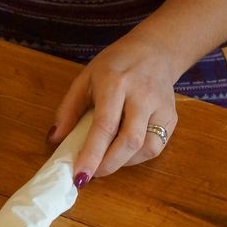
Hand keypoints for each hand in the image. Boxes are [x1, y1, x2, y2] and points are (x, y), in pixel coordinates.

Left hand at [48, 26, 178, 185]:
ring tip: (106, 161)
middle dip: (108, 165)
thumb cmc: (115, 64)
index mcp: (115, 82)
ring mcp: (160, 106)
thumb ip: (69, 108)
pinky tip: (124, 152)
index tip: (80, 176)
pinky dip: (138, 157)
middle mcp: (141, 95)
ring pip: (147, 148)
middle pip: (129, 141)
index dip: (92, 154)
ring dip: (123, 163)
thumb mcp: (86, 78)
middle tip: (91, 175)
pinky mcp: (171, 117)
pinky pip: (156, 146)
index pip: (104, 125)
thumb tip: (55, 139)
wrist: (154, 50)